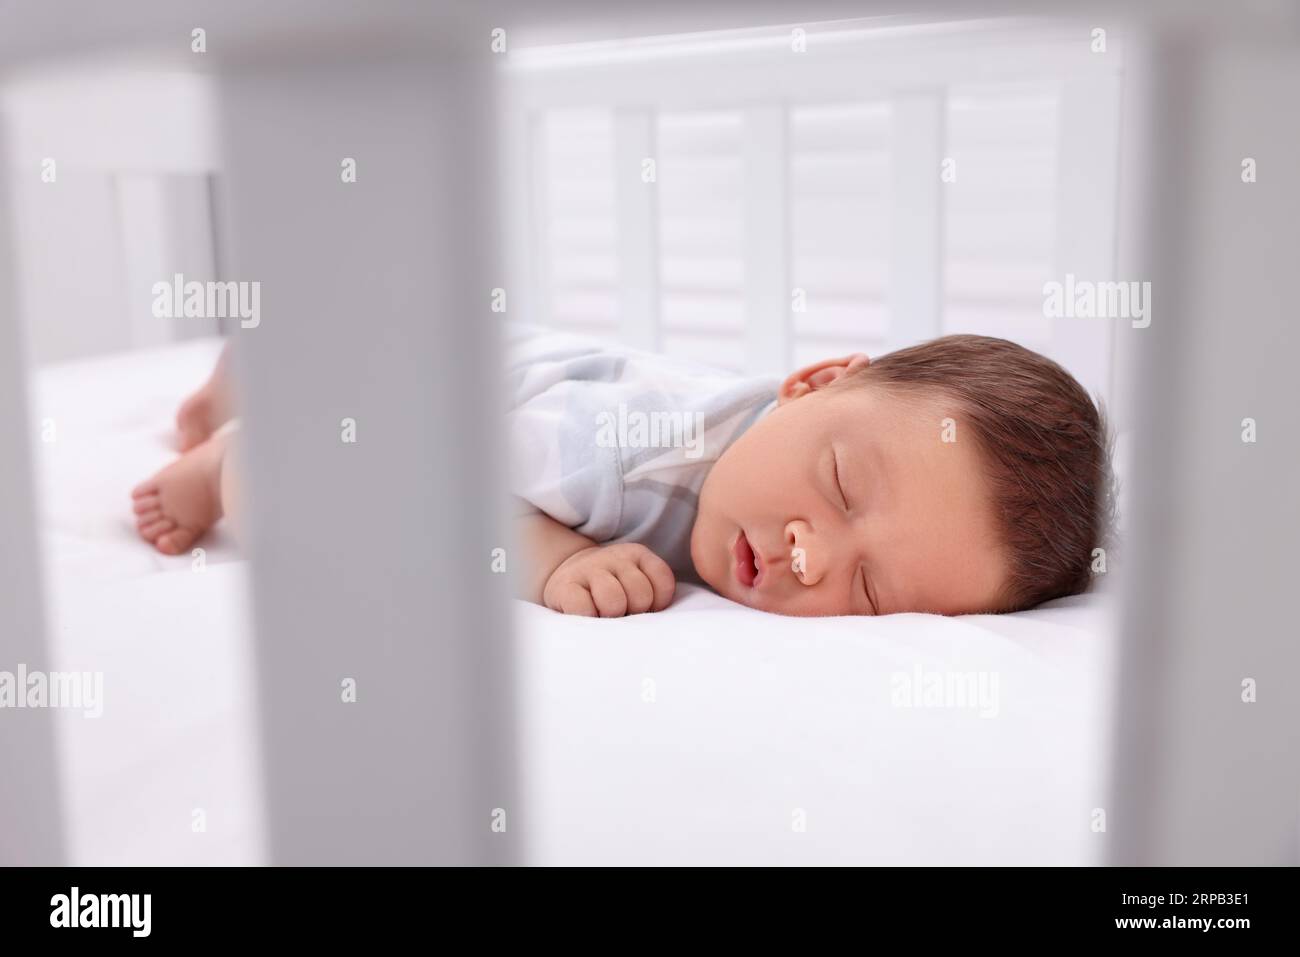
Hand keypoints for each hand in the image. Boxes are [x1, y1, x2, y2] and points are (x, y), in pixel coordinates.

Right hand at [542, 543, 675, 616]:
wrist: (568, 576)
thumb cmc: (610, 590)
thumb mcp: (636, 582)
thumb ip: (652, 595)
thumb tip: (653, 624)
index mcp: (638, 555)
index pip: (662, 581)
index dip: (658, 603)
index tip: (645, 608)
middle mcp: (615, 558)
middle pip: (640, 594)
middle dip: (634, 612)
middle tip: (623, 614)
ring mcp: (589, 569)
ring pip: (613, 600)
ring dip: (611, 615)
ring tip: (605, 617)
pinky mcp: (564, 586)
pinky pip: (583, 608)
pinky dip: (588, 618)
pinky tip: (587, 616)